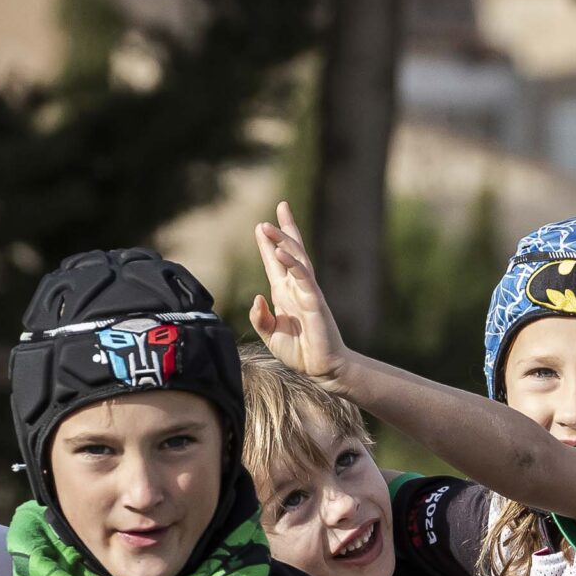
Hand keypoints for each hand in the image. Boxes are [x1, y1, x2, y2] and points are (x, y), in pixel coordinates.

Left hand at [249, 201, 352, 384]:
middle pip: (291, 251)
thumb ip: (260, 317)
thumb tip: (256, 297)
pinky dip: (292, 263)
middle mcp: (296, 288)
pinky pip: (303, 277)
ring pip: (297, 259)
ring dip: (283, 240)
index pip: (276, 264)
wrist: (319, 368)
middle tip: (280, 206)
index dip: (268, 244)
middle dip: (285, 229)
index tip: (261, 226)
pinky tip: (281, 252)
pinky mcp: (315, 301)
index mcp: (284, 294)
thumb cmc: (298, 352)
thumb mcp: (270, 334)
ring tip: (268, 224)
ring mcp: (307, 292)